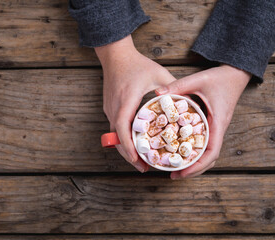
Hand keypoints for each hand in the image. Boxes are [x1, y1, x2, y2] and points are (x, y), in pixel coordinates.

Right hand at [96, 35, 176, 172]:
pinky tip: (134, 141)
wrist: (115, 55)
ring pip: (113, 135)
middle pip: (116, 138)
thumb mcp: (158, 74)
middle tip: (143, 167)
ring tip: (139, 159)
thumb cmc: (137, 64)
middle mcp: (114, 107)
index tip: (137, 160)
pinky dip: (123, 138)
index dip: (129, 146)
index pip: (123, 128)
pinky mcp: (108, 108)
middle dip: (128, 155)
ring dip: (125, 148)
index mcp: (127, 100)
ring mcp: (109, 108)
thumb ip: (172, 89)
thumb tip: (188, 104)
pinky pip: (114, 127)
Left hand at [155, 64, 250, 178]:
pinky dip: (193, 152)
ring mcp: (215, 129)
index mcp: (218, 122)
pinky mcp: (210, 126)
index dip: (197, 165)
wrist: (234, 74)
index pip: (211, 151)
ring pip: (207, 154)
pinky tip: (179, 153)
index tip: (182, 172)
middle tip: (172, 175)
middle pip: (209, 158)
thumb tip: (157, 94)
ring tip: (174, 170)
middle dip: (192, 170)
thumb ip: (178, 86)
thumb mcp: (198, 80)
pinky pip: (203, 144)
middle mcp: (217, 129)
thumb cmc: (219, 77)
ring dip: (193, 164)